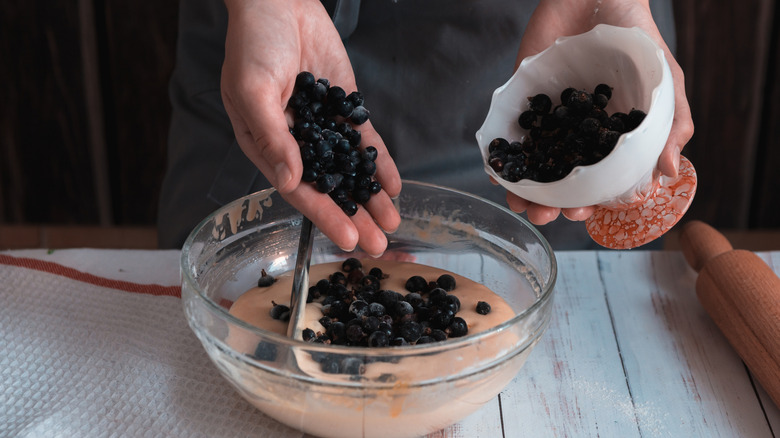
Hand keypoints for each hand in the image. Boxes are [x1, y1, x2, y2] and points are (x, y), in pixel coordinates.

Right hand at [220, 0, 401, 255]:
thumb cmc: (254, 44)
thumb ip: (271, 137)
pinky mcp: (343, 108)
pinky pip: (364, 141)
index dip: (325, 217)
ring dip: (371, 196)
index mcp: (266, 145)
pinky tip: (395, 185)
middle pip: (329, 187)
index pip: (298, 190)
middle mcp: (296, 143)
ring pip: (350, 169)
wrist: (278, 0)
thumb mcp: (253, 89)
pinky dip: (380, 163)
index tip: (350, 240)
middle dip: (355, 217)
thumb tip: (290, 181)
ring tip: (394, 222)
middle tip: (379, 245)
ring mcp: (323, 126)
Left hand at [507, 0, 693, 224]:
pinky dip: (502, 158)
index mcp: (607, 140)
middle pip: (559, 182)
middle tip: (550, 216)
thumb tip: (669, 174)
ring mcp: (547, 120)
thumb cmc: (637, 40)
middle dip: (552, 206)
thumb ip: (670, 125)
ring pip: (532, 167)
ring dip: (525, 192)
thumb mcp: (665, 83)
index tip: (583, 213)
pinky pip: (508, 135)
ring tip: (523, 205)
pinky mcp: (521, 100)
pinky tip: (499, 175)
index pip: (595, 183)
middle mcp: (575, 135)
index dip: (589, 203)